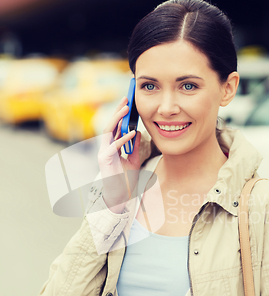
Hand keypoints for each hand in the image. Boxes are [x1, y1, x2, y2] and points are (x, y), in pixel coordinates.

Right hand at [98, 96, 141, 212]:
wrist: (120, 196)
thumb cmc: (125, 179)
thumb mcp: (133, 160)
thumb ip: (133, 146)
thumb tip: (138, 133)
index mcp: (112, 147)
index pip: (116, 127)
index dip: (121, 115)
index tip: (128, 103)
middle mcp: (105, 147)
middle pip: (111, 125)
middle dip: (118, 111)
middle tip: (126, 99)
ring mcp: (103, 153)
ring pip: (108, 131)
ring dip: (117, 119)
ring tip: (126, 109)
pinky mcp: (104, 160)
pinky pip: (114, 146)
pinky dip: (123, 139)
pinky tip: (132, 132)